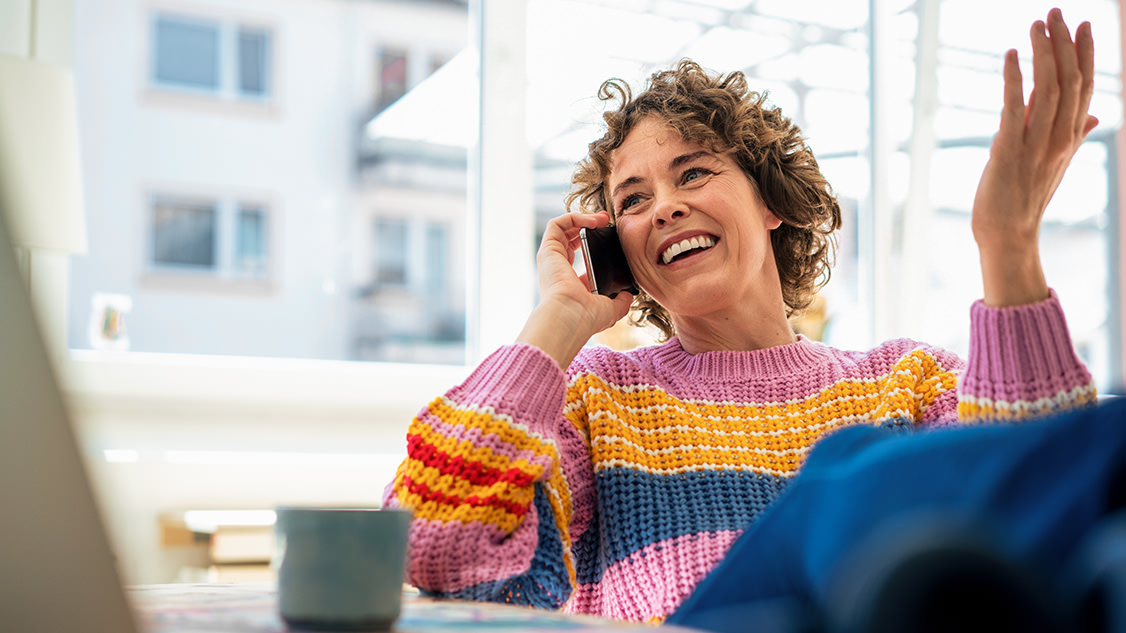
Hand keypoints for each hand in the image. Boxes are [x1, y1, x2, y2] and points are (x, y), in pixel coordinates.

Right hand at [516, 212, 634, 368]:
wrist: (571, 317)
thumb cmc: (586, 318)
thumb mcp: (610, 309)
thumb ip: (620, 301)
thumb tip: (628, 296)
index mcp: (570, 282)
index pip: (579, 256)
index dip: (594, 244)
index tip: (611, 238)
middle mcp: (558, 268)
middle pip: (570, 237)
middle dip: (589, 225)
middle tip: (606, 221)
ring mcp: (552, 258)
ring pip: (563, 228)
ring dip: (583, 218)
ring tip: (602, 219)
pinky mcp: (548, 250)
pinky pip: (557, 225)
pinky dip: (575, 217)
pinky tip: (593, 221)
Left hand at [971, 8, 1096, 305]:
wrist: (1007, 235)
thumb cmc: (1025, 199)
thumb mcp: (1055, 162)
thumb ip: (1072, 133)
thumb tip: (1093, 114)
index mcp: (1070, 138)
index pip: (1085, 87)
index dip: (1085, 54)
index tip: (1082, 25)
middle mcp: (1058, 139)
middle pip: (1069, 82)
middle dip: (1064, 44)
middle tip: (1055, 12)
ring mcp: (1035, 146)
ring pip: (1048, 90)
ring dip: (1043, 54)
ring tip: (1037, 25)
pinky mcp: (1008, 152)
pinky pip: (1015, 109)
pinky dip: (1015, 79)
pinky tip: (1013, 55)